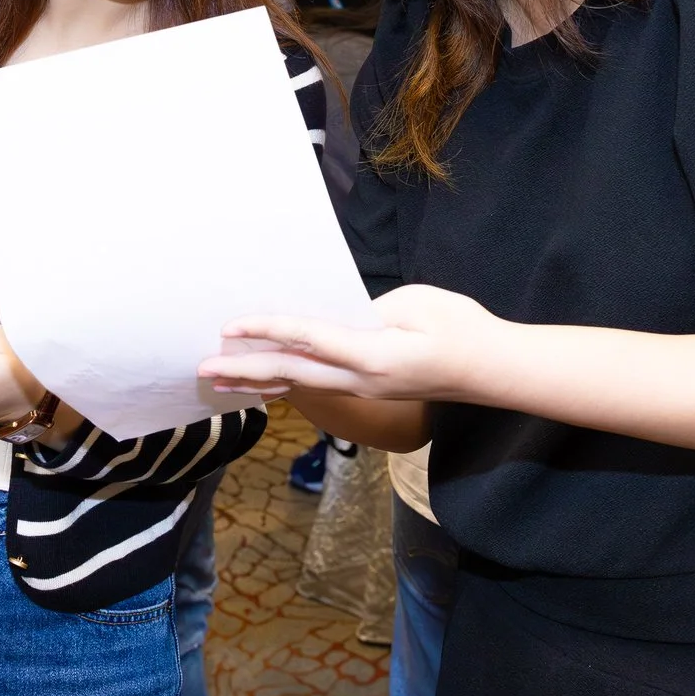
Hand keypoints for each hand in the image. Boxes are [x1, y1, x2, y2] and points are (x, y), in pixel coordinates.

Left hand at [200, 285, 508, 402]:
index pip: (307, 341)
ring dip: (258, 382)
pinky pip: (317, 387)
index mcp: (372, 355)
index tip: (231, 325)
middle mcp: (361, 380)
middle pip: (291, 375)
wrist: (491, 369)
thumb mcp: (415, 304)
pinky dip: (285, 384)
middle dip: (244, 370)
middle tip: (203, 368)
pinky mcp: (368, 390)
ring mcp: (364, 391)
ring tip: (220, 382)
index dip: (266, 331)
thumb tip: (337, 318)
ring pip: (300, 386)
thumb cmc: (460, 328)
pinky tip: (265, 385)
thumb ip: (369, 312)